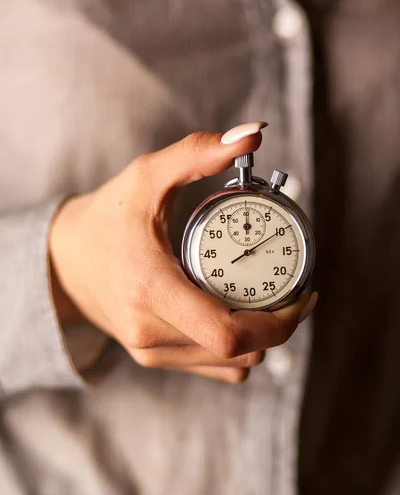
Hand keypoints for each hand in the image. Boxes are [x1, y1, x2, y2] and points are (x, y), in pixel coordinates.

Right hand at [50, 126, 316, 382]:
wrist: (64, 261)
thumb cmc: (106, 216)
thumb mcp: (146, 176)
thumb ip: (198, 151)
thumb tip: (254, 132)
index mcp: (150, 290)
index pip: (229, 333)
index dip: (279, 322)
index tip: (304, 294)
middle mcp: (149, 333)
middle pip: (240, 351)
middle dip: (280, 323)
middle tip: (295, 286)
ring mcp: (150, 352)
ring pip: (232, 363)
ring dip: (261, 335)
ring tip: (268, 294)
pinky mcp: (153, 358)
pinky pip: (215, 366)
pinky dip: (239, 346)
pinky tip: (240, 312)